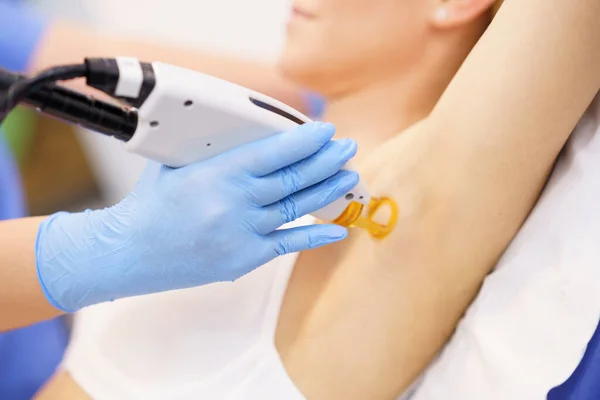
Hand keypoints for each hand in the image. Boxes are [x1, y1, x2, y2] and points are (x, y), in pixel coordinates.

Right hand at [36, 122, 358, 311]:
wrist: (129, 252)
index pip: (275, 152)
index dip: (307, 141)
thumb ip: (213, 150)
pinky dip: (316, 236)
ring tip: (350, 176)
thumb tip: (248, 134)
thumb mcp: (177, 163)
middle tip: (348, 148)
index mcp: (217, 173)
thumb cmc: (150, 203)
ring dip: (328, 191)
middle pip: (294, 179)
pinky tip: (340, 227)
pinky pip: (289, 244)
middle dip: (327, 161)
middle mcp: (235, 203)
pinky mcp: (244, 258)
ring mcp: (242, 233)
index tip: (327, 131)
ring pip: (297, 208)